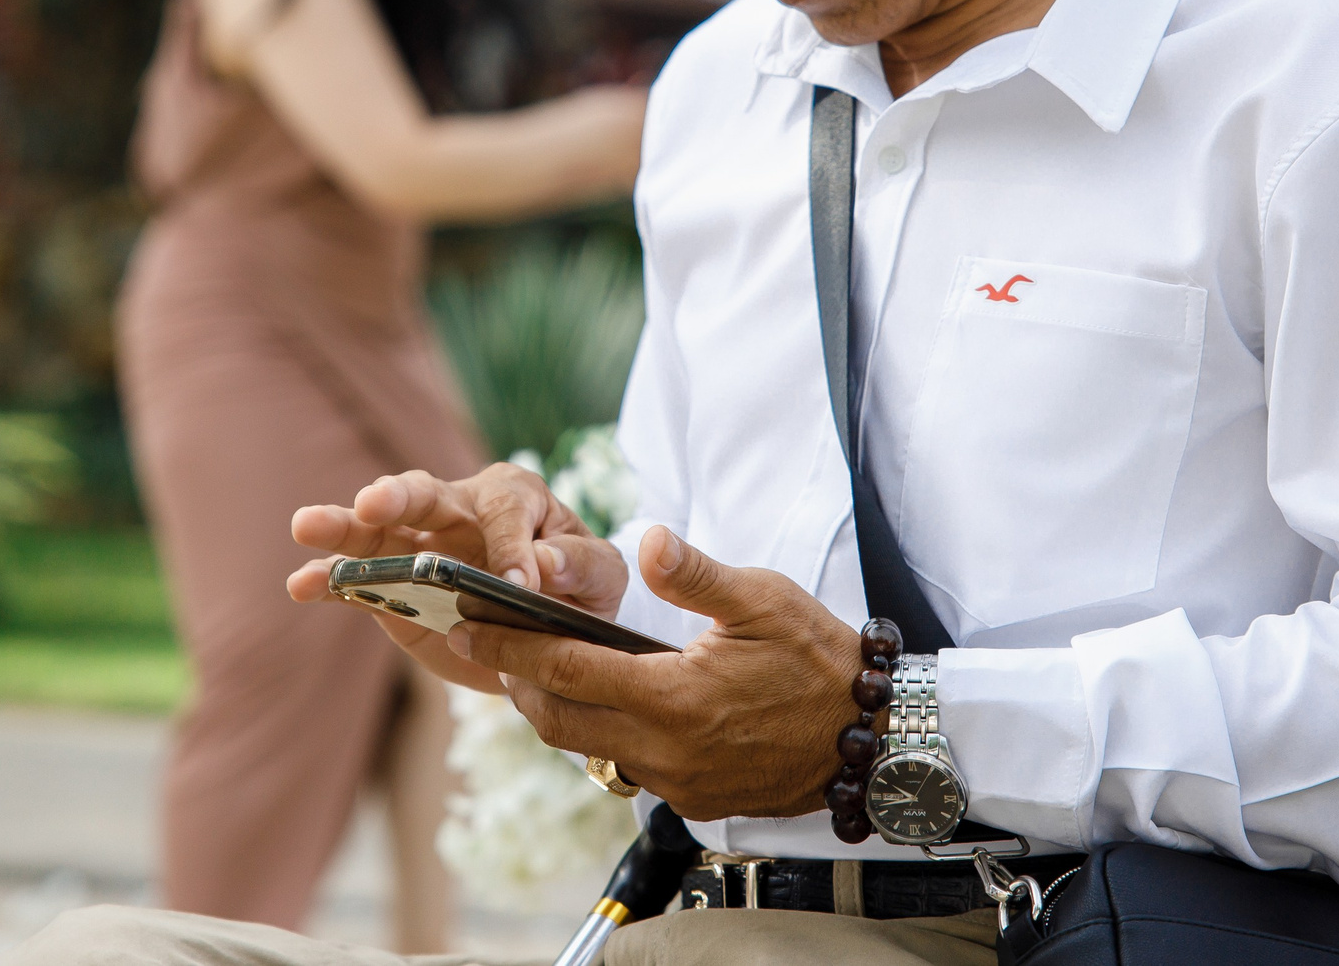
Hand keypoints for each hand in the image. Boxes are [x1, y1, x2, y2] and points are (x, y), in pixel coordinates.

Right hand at [286, 464, 629, 691]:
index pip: (506, 508)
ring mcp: (418, 549)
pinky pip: (357, 581)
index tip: (520, 581)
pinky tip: (301, 584)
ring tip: (306, 525)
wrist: (553, 630)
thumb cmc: (583, 588)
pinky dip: (330, 580)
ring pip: (376, 530)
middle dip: (398, 497)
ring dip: (342, 527)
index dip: (511, 542)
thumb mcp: (602, 575)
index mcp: (515, 497)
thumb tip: (538, 566)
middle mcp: (459, 511)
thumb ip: (580, 564)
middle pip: (424, 495)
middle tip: (372, 503)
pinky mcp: (394, 590)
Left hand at [449, 525, 859, 819]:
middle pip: (558, 722)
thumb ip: (696, 574)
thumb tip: (646, 540)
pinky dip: (602, 735)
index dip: (509, 647)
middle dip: (518, 683)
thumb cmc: (819, 660)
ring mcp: (678, 782)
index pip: (565, 672)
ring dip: (557, 712)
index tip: (468, 625)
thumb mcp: (763, 599)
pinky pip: (627, 768)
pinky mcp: (693, 799)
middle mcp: (666, 750)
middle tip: (489, 645)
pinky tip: (606, 701)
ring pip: (588, 749)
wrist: (870, 740)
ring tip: (539, 669)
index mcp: (673, 698)